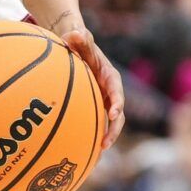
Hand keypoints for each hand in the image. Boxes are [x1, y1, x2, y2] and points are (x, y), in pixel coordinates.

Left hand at [60, 25, 125, 148]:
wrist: (75, 45)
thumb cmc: (78, 42)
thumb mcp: (79, 38)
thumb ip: (79, 38)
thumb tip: (73, 34)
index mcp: (110, 76)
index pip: (117, 91)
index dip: (117, 103)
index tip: (113, 114)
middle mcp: (110, 91)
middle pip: (116, 112)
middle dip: (113, 129)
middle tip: (105, 143)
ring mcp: (103, 100)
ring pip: (108, 122)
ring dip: (105, 137)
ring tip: (96, 155)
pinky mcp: (94, 106)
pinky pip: (95, 122)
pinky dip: (92, 135)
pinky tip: (83, 153)